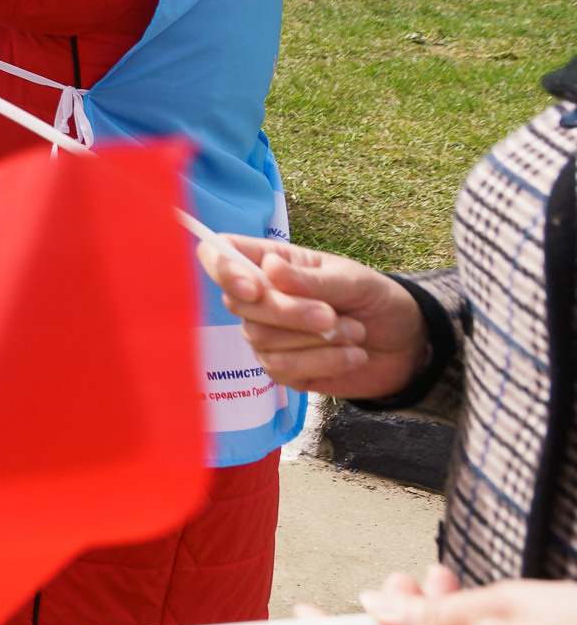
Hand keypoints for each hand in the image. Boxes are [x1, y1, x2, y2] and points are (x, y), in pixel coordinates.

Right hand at [195, 232, 427, 398]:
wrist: (405, 345)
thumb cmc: (376, 300)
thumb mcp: (352, 280)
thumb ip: (310, 279)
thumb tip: (269, 267)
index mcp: (271, 264)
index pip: (219, 256)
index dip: (223, 269)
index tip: (253, 288)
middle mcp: (260, 299)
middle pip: (239, 304)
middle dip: (288, 313)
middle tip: (331, 316)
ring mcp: (268, 335)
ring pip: (261, 340)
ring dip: (314, 340)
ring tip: (353, 332)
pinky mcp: (282, 369)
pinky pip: (281, 369)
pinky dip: (323, 362)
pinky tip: (351, 355)